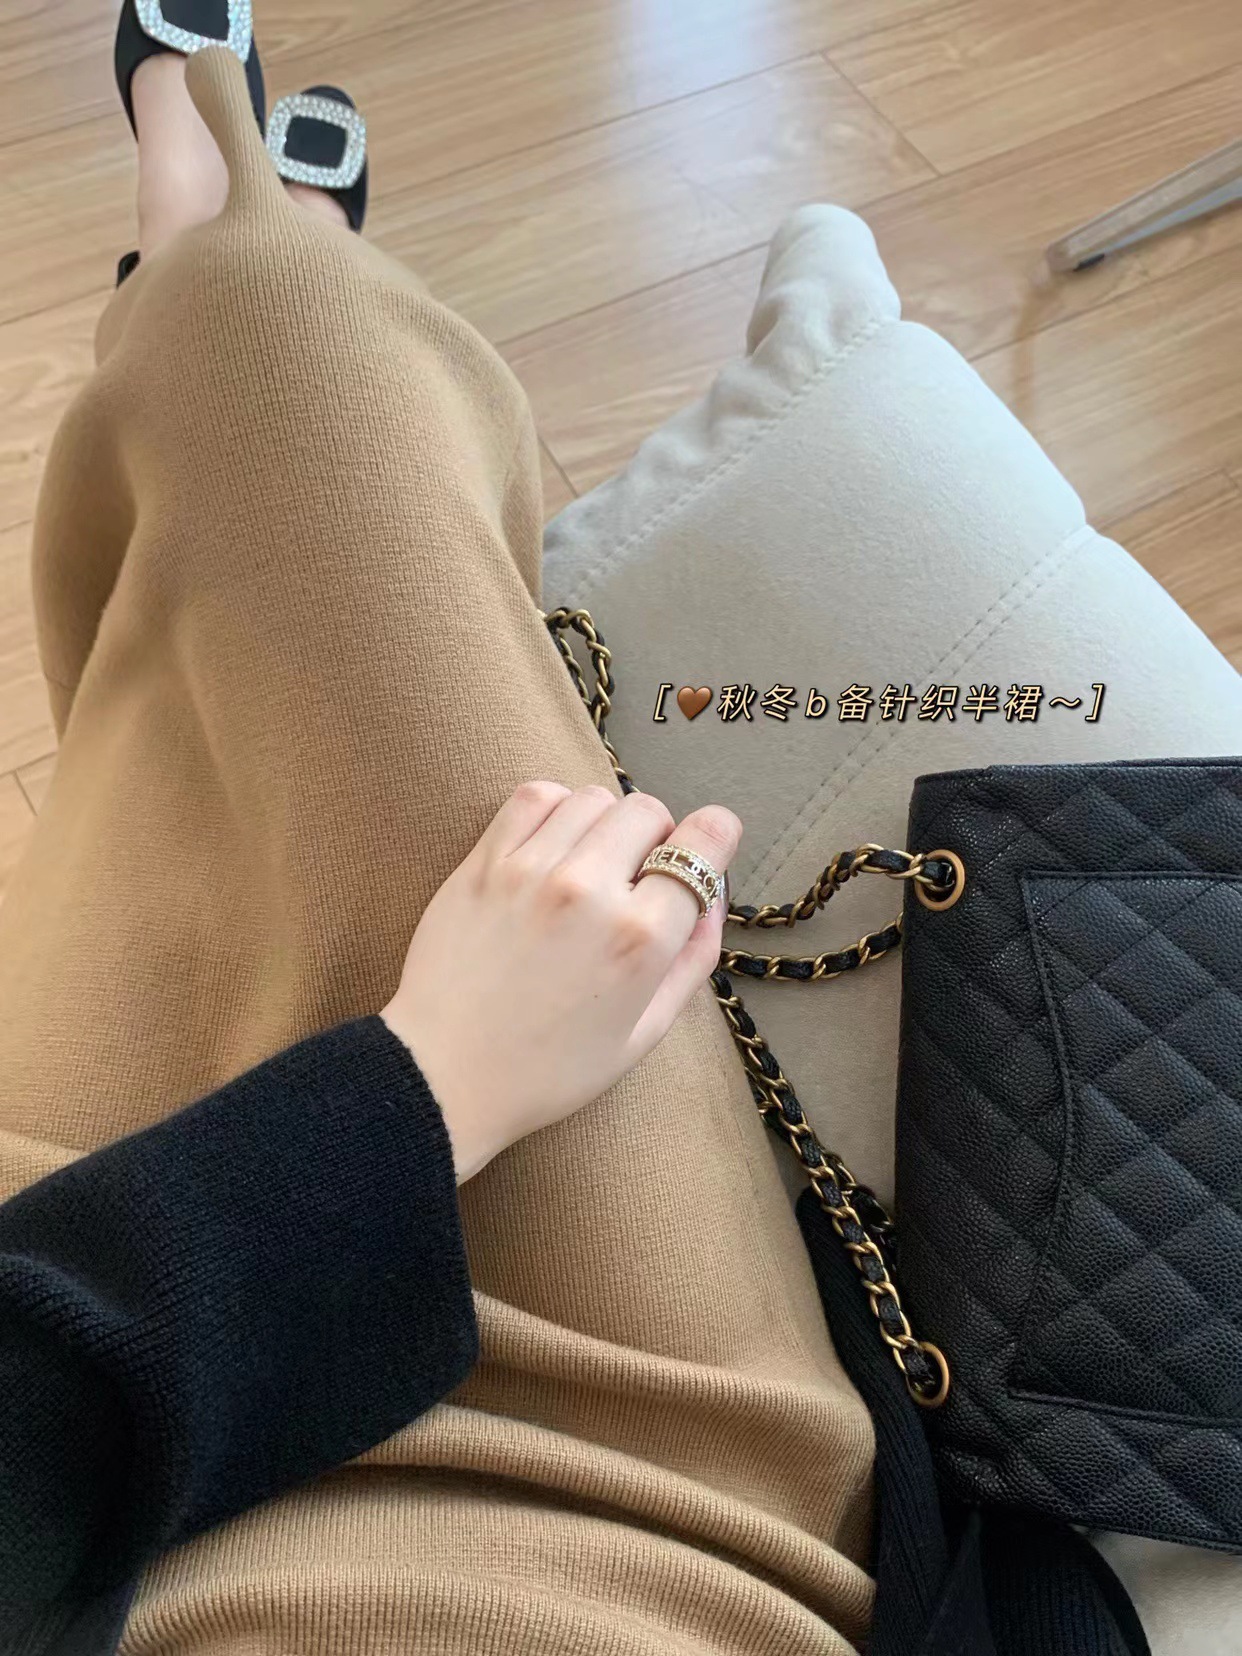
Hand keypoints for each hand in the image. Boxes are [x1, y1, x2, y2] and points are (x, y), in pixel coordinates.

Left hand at [381, 782, 739, 1180]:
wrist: (445, 1076)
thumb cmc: (547, 1070)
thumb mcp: (644, 1033)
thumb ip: (692, 960)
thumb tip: (711, 898)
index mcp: (640, 939)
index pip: (702, 844)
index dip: (714, 839)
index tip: (707, 845)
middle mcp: (590, 891)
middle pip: (649, 812)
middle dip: (657, 838)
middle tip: (639, 875)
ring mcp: (532, 870)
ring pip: (594, 799)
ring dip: (606, 824)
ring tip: (592, 864)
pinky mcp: (484, 863)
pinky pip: (535, 797)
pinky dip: (556, 808)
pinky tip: (554, 844)